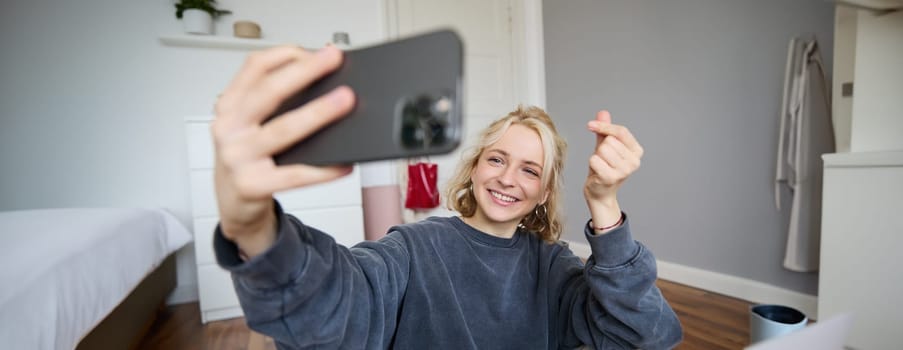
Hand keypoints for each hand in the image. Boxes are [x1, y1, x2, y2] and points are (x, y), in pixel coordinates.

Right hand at [212, 45, 355, 256]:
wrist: (233, 204)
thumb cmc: (248, 158)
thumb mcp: (249, 124)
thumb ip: (275, 101)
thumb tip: (325, 82)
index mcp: (229, 106)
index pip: (254, 67)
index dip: (285, 54)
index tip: (316, 49)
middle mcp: (229, 128)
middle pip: (269, 92)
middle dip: (305, 72)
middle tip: (334, 60)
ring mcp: (238, 157)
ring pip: (283, 130)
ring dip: (317, 113)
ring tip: (345, 102)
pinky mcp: (252, 185)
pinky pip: (295, 175)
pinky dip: (323, 169)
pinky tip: (344, 163)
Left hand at [584, 110, 643, 229]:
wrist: (600, 192)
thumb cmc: (604, 167)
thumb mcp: (605, 146)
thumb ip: (605, 130)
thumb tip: (603, 112)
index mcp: (637, 151)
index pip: (621, 131)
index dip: (604, 126)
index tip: (590, 125)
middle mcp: (634, 161)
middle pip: (609, 140)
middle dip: (600, 148)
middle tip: (603, 160)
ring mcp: (624, 170)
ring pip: (602, 149)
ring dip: (596, 157)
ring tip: (600, 166)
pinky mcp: (611, 177)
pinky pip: (594, 159)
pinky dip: (592, 164)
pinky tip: (596, 173)